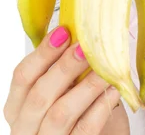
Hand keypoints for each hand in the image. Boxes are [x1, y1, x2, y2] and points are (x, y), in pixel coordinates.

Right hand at [3, 25, 129, 133]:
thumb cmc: (80, 112)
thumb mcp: (65, 90)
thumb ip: (64, 70)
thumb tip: (80, 32)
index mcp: (19, 107)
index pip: (22, 77)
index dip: (42, 53)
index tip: (64, 32)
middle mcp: (26, 128)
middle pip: (39, 96)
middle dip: (64, 68)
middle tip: (86, 48)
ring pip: (60, 114)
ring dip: (86, 87)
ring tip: (105, 69)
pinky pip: (84, 130)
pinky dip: (100, 108)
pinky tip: (113, 91)